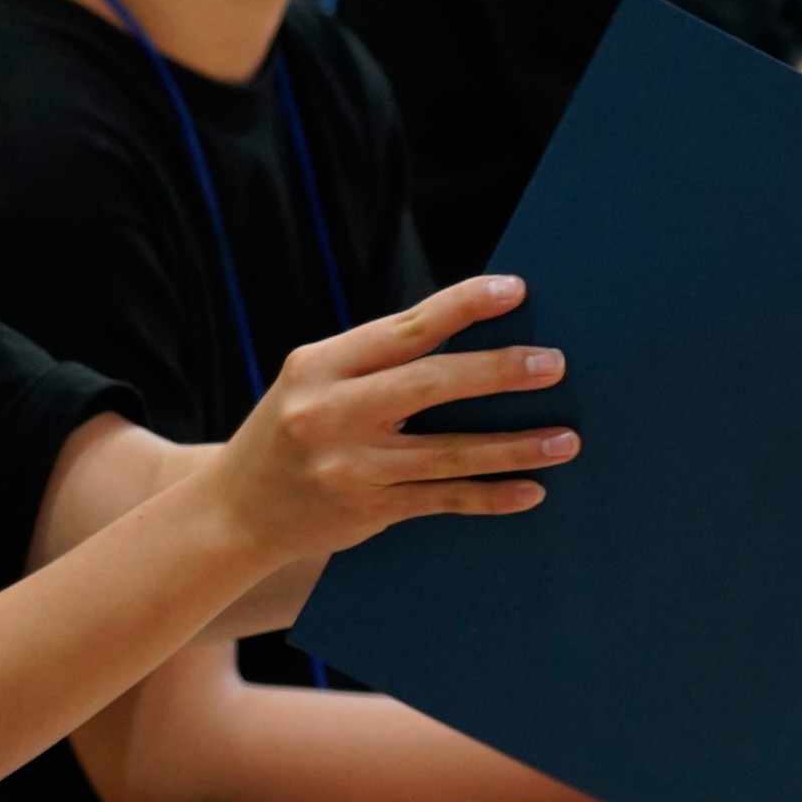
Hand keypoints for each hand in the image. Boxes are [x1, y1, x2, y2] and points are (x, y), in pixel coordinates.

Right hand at [199, 272, 574, 577]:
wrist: (235, 511)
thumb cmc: (290, 432)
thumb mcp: (313, 382)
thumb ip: (377, 363)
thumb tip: (473, 341)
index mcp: (319, 365)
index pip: (404, 329)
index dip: (463, 307)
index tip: (515, 290)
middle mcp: (330, 412)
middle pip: (431, 385)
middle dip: (499, 372)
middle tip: (553, 364)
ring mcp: (349, 467)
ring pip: (448, 452)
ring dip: (514, 445)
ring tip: (565, 438)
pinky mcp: (366, 511)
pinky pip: (442, 500)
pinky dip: (490, 494)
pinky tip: (530, 490)